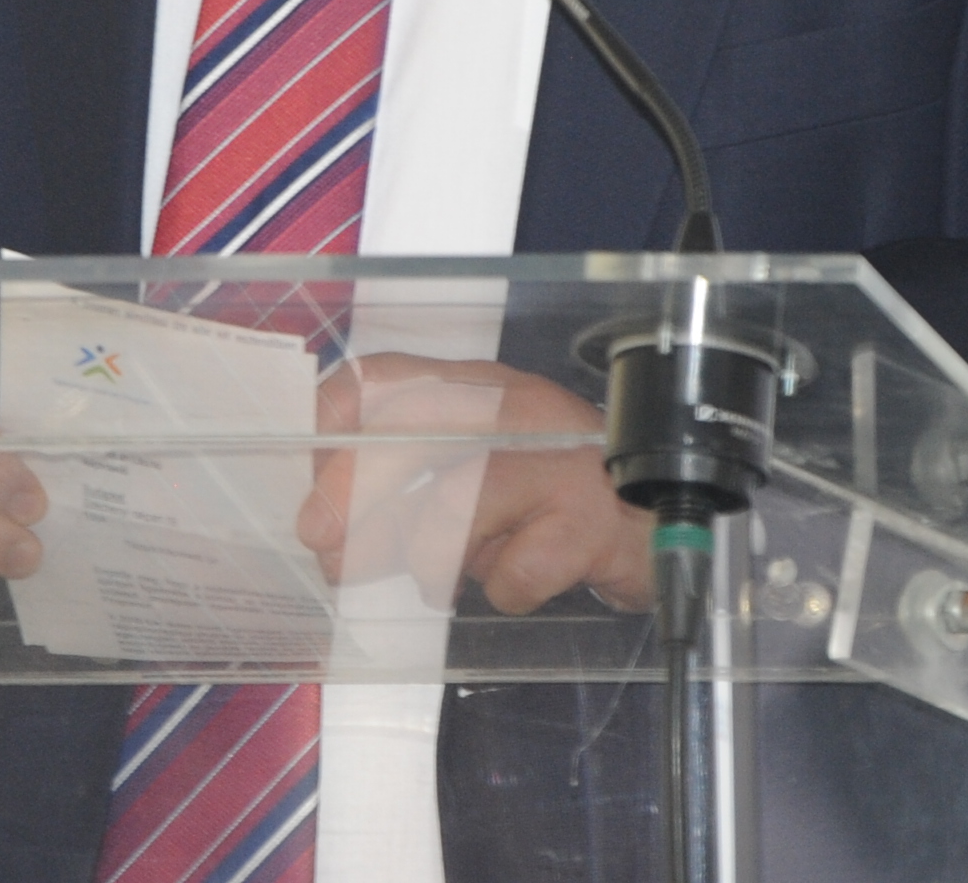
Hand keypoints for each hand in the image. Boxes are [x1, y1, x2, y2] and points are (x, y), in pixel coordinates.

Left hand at [300, 354, 651, 615]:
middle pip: (412, 433)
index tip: (305, 475)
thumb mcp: (470, 478)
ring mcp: (556, 466)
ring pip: (454, 511)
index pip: (387, 377)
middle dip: (354, 494)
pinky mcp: (588, 527)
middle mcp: (516, 412)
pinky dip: (503, 589)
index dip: (334, 422)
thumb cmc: (548, 501)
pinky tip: (518, 579)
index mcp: (479, 388)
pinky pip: (513, 574)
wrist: (661, 525)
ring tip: (441, 577)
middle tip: (325, 549)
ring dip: (430, 561)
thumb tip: (322, 525)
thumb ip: (401, 490)